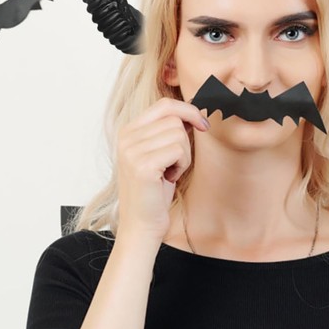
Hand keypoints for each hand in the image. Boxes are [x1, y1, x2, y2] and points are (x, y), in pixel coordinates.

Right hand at [116, 98, 208, 242]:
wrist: (141, 224)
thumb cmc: (154, 192)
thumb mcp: (159, 155)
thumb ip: (168, 131)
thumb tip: (194, 112)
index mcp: (128, 131)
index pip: (164, 104)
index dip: (188, 110)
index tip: (202, 125)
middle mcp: (126, 137)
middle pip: (175, 119)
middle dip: (185, 142)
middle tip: (174, 164)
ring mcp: (132, 150)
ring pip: (179, 134)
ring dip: (183, 156)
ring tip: (169, 173)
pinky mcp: (142, 165)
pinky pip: (179, 150)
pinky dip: (181, 165)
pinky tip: (169, 179)